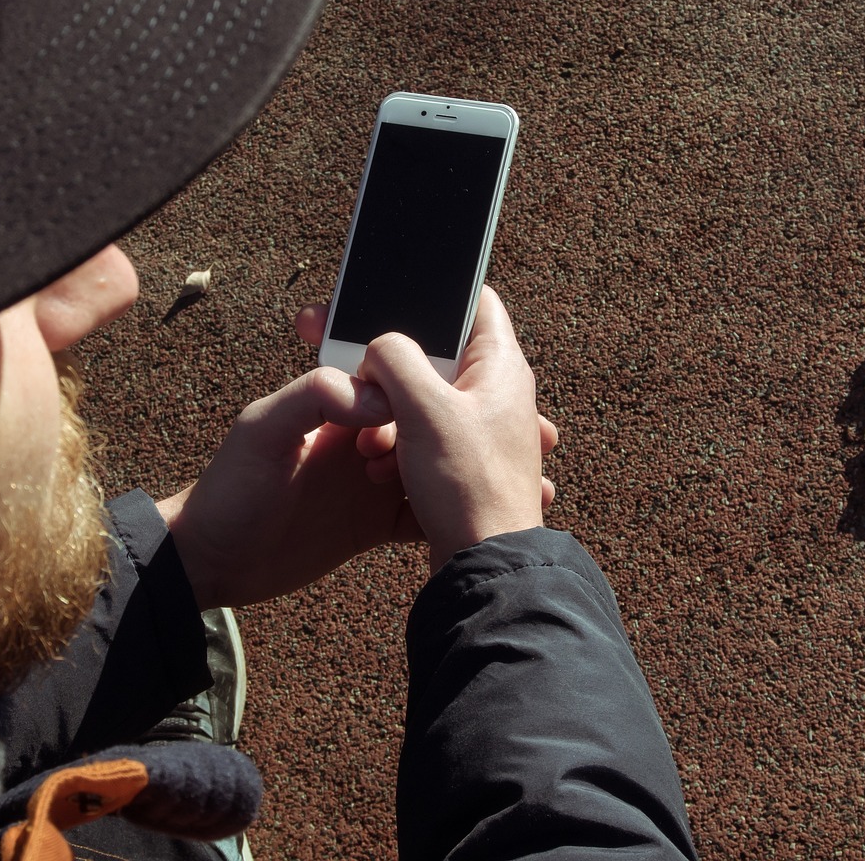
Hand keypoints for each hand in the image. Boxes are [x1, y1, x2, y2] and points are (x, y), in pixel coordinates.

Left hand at [158, 368, 420, 608]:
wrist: (213, 561)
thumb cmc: (229, 489)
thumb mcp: (262, 429)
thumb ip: (314, 396)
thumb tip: (380, 398)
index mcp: (338, 407)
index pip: (395, 385)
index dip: (411, 397)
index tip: (402, 428)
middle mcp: (360, 440)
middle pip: (423, 425)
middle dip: (432, 441)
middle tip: (399, 471)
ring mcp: (371, 483)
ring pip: (430, 468)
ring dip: (444, 478)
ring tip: (433, 497)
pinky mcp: (374, 525)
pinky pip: (420, 515)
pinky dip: (438, 518)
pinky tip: (447, 526)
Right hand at [301, 287, 557, 573]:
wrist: (483, 566)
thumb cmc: (467, 485)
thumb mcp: (423, 408)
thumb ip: (395, 358)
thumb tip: (378, 346)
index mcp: (501, 366)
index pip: (475, 303)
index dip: (434, 297)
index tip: (392, 303)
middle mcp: (497, 394)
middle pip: (436, 356)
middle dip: (391, 371)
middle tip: (363, 384)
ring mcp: (480, 431)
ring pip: (421, 400)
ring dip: (388, 416)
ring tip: (376, 445)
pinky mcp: (462, 464)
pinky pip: (420, 438)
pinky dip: (397, 446)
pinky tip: (381, 468)